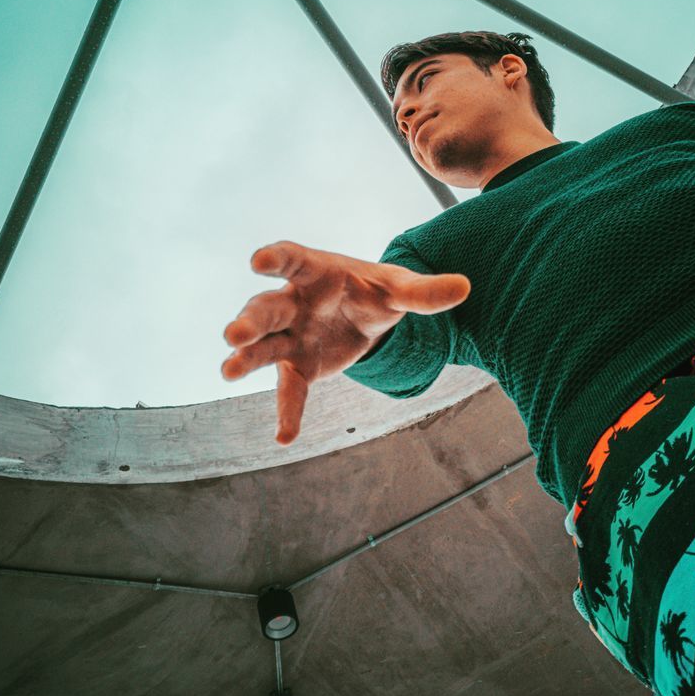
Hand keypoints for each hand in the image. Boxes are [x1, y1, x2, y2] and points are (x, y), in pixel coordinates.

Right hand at [221, 240, 470, 445]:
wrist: (368, 315)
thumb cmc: (375, 292)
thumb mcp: (402, 291)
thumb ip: (426, 293)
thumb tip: (466, 288)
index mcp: (316, 272)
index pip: (292, 259)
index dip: (275, 258)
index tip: (258, 260)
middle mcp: (294, 302)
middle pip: (266, 308)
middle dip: (250, 321)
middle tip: (233, 335)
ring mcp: (292, 336)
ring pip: (264, 346)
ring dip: (246, 358)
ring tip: (228, 370)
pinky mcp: (300, 366)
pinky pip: (290, 389)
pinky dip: (288, 412)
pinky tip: (284, 437)